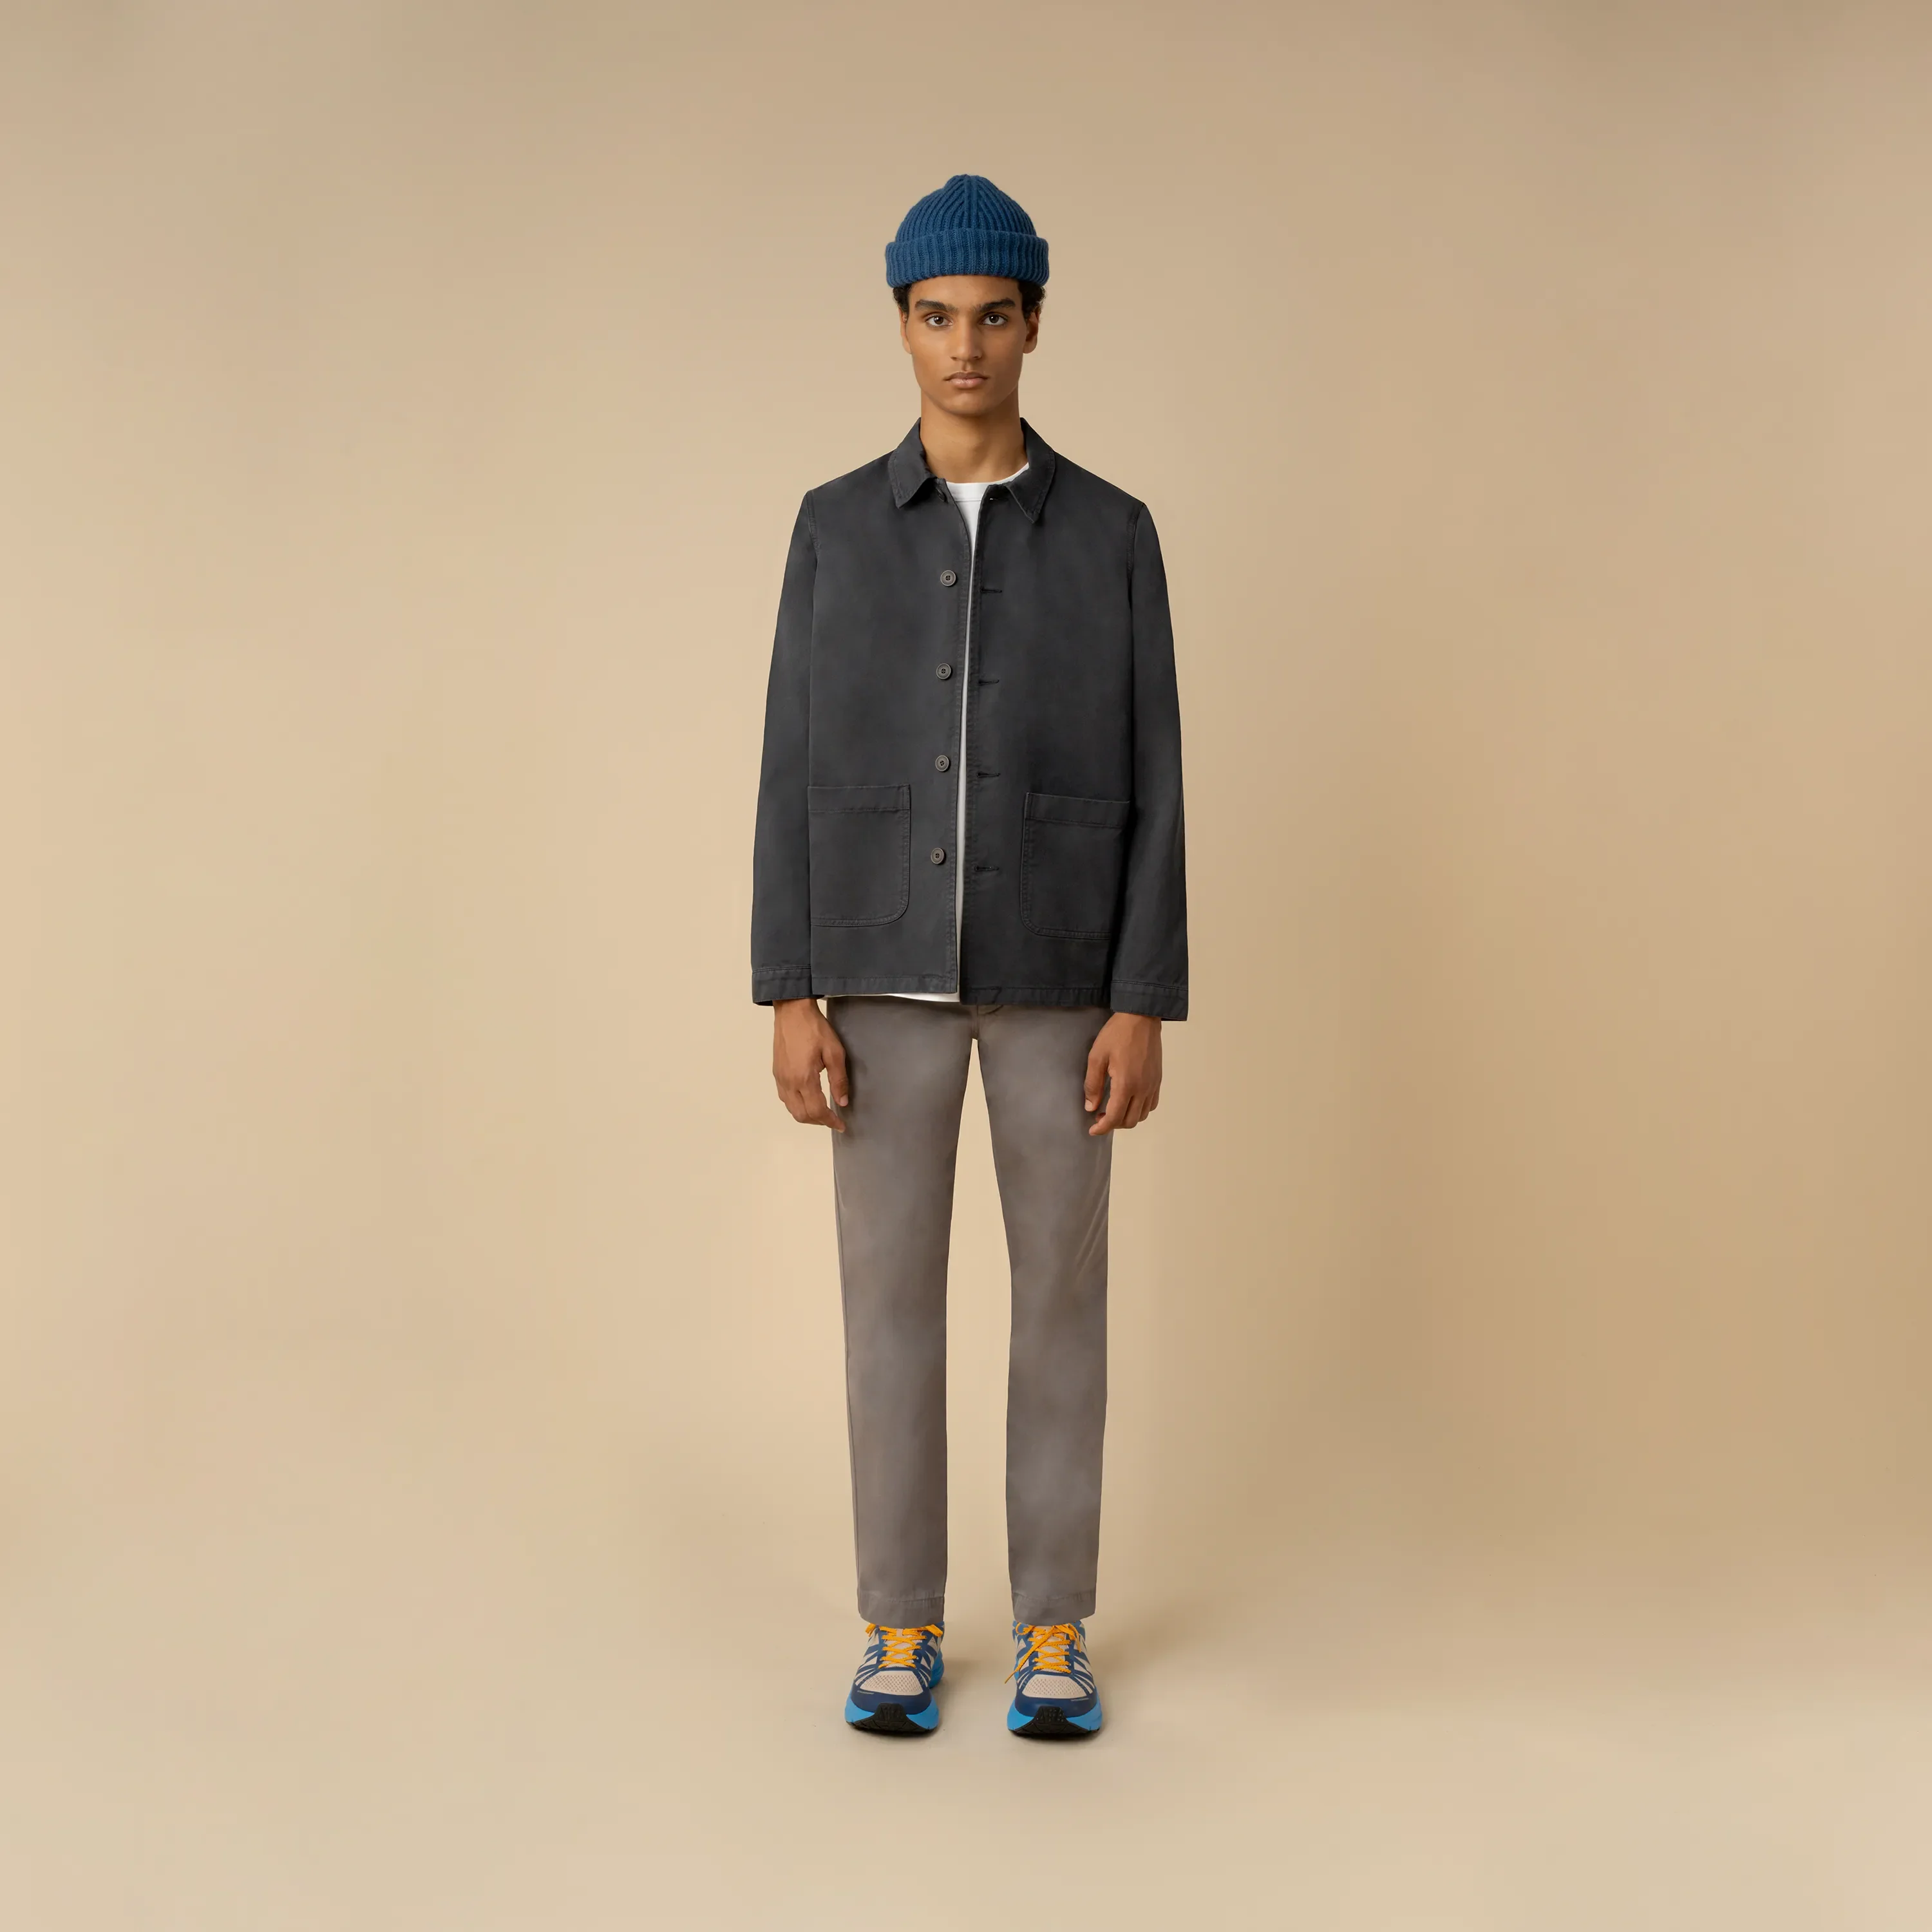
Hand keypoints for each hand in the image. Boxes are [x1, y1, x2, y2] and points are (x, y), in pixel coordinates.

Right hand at [772, 998, 849, 1130]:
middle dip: (818, 1122)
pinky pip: (784, 1098)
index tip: (841, 1124)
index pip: (817, 1111)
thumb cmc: (814, 1028)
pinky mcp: (776, 1073)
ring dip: (806, 1115)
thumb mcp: (834, 1052)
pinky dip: (796, 1106)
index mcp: (804, 1078)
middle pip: (801, 1115)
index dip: (830, 1121)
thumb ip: (839, 1079)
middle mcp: (788, 1082)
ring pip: (791, 1109)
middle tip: (833, 1120)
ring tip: (822, 1112)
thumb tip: (842, 1101)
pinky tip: (807, 1100)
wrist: (792, 1011)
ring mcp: (780, 1078)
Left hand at [1083, 1012, 1162, 1134]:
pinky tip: (1128, 1101)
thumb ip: (1093, 1084)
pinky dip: (1139, 1110)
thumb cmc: (1116, 1034)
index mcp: (1126, 1084)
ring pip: (1142, 1115)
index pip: (1115, 1117)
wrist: (1141, 1017)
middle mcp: (1143, 1089)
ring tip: (1113, 1109)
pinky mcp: (1158, 1080)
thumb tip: (1091, 1107)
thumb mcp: (1097, 1057)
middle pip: (1130, 1121)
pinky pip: (1151, 1105)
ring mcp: (1153, 1085)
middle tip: (1099, 1117)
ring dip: (1126, 1118)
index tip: (1092, 1130)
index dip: (1102, 1128)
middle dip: (1113, 1124)